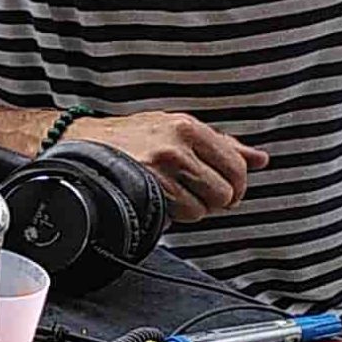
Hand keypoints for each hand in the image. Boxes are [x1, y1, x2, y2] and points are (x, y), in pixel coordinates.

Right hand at [65, 112, 267, 223]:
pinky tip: (161, 201)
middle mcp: (177, 144)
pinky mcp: (145, 187)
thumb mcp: (178, 130)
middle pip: (224, 191)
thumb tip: (260, 159)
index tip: (226, 190)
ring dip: (193, 209)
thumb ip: (222, 145)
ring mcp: (159, 167)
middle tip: (198, 195)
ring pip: (203, 207)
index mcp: (189, 126)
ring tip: (175, 196)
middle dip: (215, 200)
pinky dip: (175, 215)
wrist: (80, 144)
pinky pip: (180, 215)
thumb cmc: (132, 138)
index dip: (236, 185)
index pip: (237, 166)